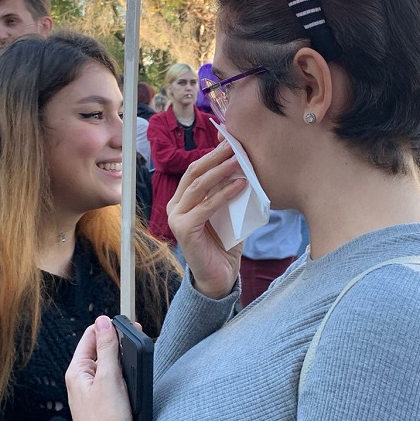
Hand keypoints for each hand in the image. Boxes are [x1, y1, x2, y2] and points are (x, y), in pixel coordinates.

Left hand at [65, 316, 132, 420]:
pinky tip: (131, 382)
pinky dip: (121, 377)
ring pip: (106, 366)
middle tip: (136, 343)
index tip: (128, 326)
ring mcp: (89, 393)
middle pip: (99, 350)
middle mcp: (79, 380)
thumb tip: (103, 321)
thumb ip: (107, 348)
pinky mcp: (99, 404)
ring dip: (121, 361)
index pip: (90, 336)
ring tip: (134, 364)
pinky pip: (110, 381)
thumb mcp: (109, 378)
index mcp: (76, 370)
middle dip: (117, 344)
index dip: (108, 328)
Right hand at [166, 142, 245, 298]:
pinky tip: (240, 185)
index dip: (212, 155)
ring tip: (238, 161)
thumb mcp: (227, 213)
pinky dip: (224, 194)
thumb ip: (229, 194)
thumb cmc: (224, 244)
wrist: (219, 276)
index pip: (195, 171)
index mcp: (182, 200)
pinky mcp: (183, 229)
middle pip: (194, 173)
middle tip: (234, 145)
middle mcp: (174, 206)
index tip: (231, 143)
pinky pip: (205, 206)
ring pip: (198, 187)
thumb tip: (245, 169)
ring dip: (220, 171)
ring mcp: (176, 217)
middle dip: (215, 157)